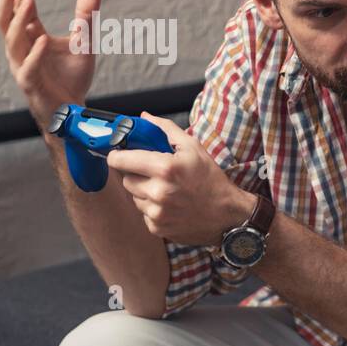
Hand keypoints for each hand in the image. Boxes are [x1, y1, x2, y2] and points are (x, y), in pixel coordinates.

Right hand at [0, 0, 99, 127]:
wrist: (72, 112)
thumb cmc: (72, 77)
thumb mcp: (83, 41)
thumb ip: (86, 14)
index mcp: (30, 37)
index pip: (21, 8)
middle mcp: (21, 50)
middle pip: (6, 20)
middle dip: (9, 0)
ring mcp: (23, 67)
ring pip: (12, 41)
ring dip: (20, 21)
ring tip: (30, 1)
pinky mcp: (31, 85)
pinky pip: (27, 68)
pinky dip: (34, 53)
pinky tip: (42, 39)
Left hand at [106, 113, 254, 245]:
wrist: (228, 214)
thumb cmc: (211, 179)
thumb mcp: (193, 148)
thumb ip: (165, 130)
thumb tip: (143, 117)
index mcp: (165, 168)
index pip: (120, 160)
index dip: (118, 156)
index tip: (121, 156)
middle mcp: (158, 192)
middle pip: (126, 179)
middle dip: (136, 174)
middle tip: (155, 174)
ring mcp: (157, 212)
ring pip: (134, 197)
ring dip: (144, 192)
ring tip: (166, 190)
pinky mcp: (157, 228)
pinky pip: (143, 213)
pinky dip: (153, 208)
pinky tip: (170, 205)